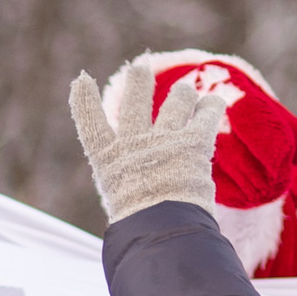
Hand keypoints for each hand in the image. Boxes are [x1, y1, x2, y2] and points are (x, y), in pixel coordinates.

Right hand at [68, 55, 233, 223]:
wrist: (160, 228)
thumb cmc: (137, 228)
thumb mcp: (120, 207)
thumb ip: (126, 193)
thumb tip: (133, 208)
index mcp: (109, 160)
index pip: (91, 125)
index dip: (84, 101)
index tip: (82, 80)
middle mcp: (135, 142)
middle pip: (136, 101)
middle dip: (138, 81)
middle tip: (140, 67)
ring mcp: (165, 138)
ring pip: (176, 100)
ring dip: (181, 94)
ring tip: (184, 92)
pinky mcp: (195, 142)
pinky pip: (206, 114)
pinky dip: (211, 106)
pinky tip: (214, 102)